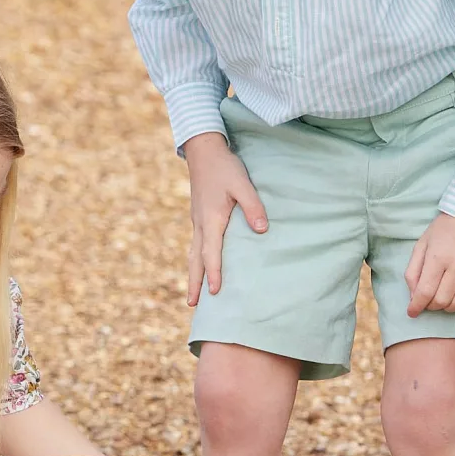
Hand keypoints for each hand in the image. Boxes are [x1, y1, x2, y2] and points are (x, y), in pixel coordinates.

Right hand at [183, 132, 266, 305]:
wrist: (203, 150)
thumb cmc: (225, 167)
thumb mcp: (243, 184)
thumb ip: (253, 207)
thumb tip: (262, 230)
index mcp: (211, 220)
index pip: (211, 253)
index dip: (214, 273)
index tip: (216, 292)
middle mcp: (200, 224)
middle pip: (195, 260)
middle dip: (195, 283)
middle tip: (192, 305)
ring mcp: (197, 221)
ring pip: (192, 253)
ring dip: (193, 274)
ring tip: (193, 293)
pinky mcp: (199, 217)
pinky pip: (195, 244)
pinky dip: (195, 260)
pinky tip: (200, 264)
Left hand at [404, 213, 454, 317]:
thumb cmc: (443, 231)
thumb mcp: (421, 246)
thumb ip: (413, 271)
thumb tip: (413, 296)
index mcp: (438, 258)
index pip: (425, 291)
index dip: (416, 306)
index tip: (412, 313)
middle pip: (442, 300)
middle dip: (430, 307)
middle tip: (427, 302)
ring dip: (448, 309)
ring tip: (442, 302)